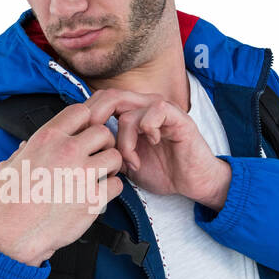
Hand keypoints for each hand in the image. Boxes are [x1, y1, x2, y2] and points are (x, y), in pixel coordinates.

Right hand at [0, 102, 124, 265]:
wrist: (12, 236)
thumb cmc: (6, 203)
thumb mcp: (6, 167)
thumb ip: (20, 153)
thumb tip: (25, 147)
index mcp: (46, 138)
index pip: (81, 111)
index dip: (85, 122)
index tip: (82, 135)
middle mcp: (67, 151)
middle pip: (103, 132)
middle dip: (102, 144)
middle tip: (95, 157)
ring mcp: (83, 174)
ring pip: (115, 157)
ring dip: (110, 166)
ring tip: (99, 176)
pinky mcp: (93, 199)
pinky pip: (117, 185)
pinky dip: (111, 190)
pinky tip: (98, 195)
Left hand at [82, 88, 230, 209]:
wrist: (193, 182)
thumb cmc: (163, 170)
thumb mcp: (126, 162)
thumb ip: (109, 149)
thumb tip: (85, 146)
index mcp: (132, 111)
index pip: (101, 99)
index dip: (87, 117)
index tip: (84, 143)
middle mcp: (145, 105)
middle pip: (110, 96)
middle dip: (98, 123)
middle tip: (99, 148)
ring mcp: (161, 109)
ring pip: (127, 113)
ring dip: (125, 142)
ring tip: (132, 161)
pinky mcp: (177, 116)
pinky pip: (153, 112)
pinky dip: (147, 133)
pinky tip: (153, 146)